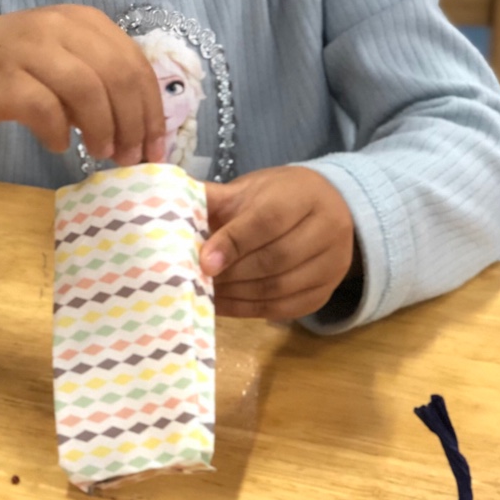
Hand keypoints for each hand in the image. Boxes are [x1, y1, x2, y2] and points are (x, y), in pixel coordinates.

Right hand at [0, 6, 166, 165]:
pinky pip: (45, 110)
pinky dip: (59, 133)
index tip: (155, 148)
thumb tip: (142, 129)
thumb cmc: (14, 69)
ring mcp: (29, 48)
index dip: (152, 109)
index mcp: (83, 20)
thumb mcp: (64, 61)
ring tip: (100, 153)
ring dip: (102, 129)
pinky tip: (58, 144)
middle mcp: (58, 26)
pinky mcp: (4, 79)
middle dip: (133, 124)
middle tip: (130, 157)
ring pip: (88, 90)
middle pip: (118, 76)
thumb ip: (101, 82)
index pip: (135, 63)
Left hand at [199, 167, 356, 320]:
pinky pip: (285, 309)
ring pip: (280, 288)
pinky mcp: (325, 292)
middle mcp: (328, 229)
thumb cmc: (276, 197)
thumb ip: (213, 199)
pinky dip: (250, 310)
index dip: (233, 242)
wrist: (325, 209)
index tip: (203, 261)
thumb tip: (167, 209)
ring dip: (238, 295)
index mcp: (304, 195)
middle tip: (198, 279)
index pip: (268, 221)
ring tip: (206, 293)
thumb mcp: (247, 189)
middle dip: (232, 273)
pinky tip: (224, 305)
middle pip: (275, 259)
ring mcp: (332, 264)